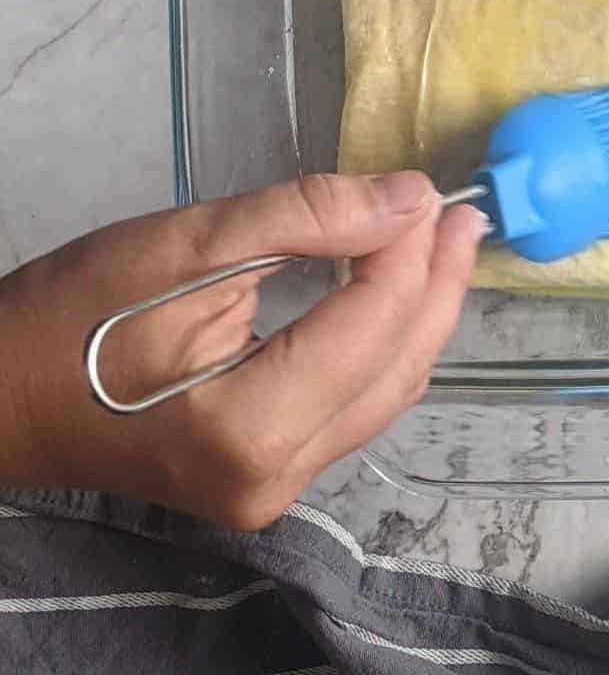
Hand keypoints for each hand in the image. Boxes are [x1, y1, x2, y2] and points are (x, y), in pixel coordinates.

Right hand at [0, 172, 483, 528]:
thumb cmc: (74, 315)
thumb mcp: (184, 243)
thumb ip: (305, 218)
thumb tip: (411, 199)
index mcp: (251, 426)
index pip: (372, 324)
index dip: (410, 249)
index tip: (427, 187)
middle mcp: (276, 477)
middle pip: (396, 367)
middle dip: (437, 282)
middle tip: (466, 212)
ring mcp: (272, 489)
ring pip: (384, 392)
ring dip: (419, 312)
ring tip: (447, 241)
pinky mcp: (266, 477)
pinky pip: (353, 406)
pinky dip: (383, 342)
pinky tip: (398, 291)